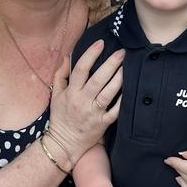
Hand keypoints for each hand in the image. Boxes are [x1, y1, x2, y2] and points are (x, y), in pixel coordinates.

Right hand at [48, 42, 123, 164]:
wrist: (64, 143)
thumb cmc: (61, 117)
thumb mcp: (56, 95)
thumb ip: (61, 75)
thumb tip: (66, 57)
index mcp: (71, 92)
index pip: (80, 69)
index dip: (91, 54)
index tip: (100, 43)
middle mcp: (82, 101)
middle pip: (98, 79)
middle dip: (111, 64)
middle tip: (122, 52)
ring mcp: (94, 113)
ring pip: (108, 93)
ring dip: (119, 79)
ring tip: (127, 67)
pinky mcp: (103, 123)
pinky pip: (115, 111)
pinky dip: (122, 101)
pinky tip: (130, 89)